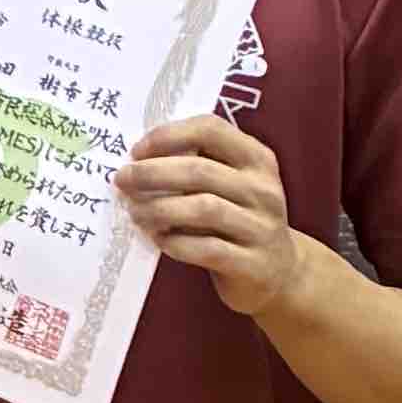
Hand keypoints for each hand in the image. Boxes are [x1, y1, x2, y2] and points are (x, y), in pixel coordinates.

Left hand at [119, 111, 304, 322]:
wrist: (280, 273)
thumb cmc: (239, 219)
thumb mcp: (230, 185)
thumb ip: (197, 166)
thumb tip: (137, 159)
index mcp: (257, 159)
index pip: (211, 130)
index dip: (168, 135)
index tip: (136, 150)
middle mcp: (264, 189)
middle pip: (200, 170)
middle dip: (152, 173)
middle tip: (121, 180)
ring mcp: (262, 227)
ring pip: (203, 209)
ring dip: (159, 209)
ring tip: (134, 212)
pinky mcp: (252, 263)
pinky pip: (207, 248)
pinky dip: (176, 243)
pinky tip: (157, 239)